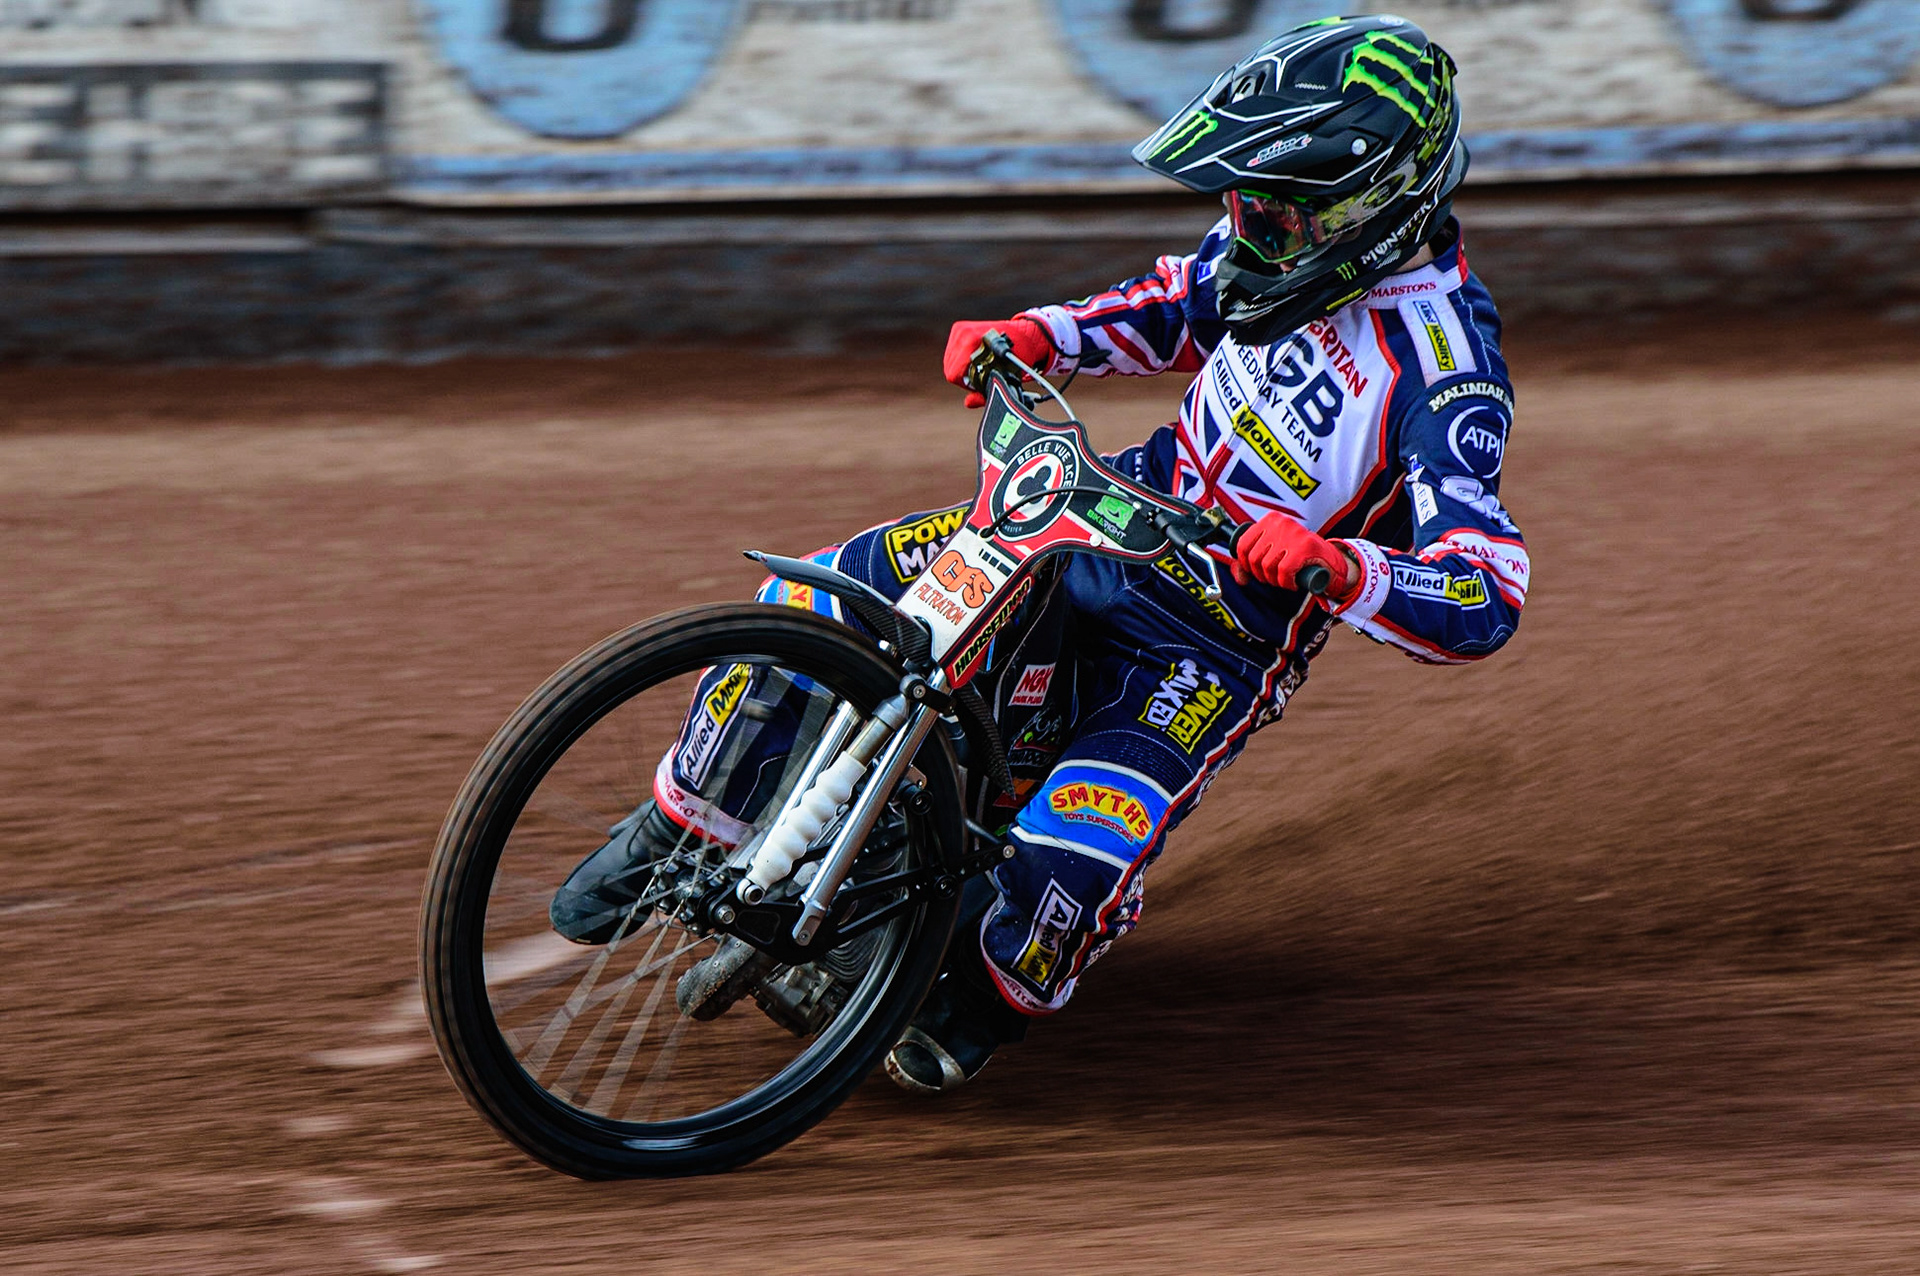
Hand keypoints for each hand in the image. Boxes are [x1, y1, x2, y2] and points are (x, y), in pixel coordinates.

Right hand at [942, 317, 1052, 407]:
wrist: (1023, 334)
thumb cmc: (1018, 355)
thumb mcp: (1005, 376)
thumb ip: (986, 391)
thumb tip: (968, 403)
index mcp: (973, 341)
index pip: (954, 373)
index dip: (966, 385)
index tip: (979, 385)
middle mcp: (964, 333)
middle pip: (950, 368)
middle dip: (963, 378)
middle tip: (980, 378)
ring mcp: (960, 329)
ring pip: (949, 361)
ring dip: (961, 369)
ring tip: (978, 368)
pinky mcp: (958, 329)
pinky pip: (952, 353)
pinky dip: (960, 361)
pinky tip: (973, 360)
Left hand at [1230, 513, 1359, 601]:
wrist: (1332, 561)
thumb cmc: (1300, 556)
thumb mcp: (1274, 552)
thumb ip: (1252, 562)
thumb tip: (1240, 578)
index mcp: (1271, 519)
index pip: (1243, 544)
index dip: (1245, 563)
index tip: (1255, 571)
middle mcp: (1281, 523)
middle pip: (1254, 558)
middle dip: (1262, 575)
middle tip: (1274, 577)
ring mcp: (1293, 535)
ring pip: (1267, 566)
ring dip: (1275, 580)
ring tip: (1285, 578)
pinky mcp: (1303, 548)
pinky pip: (1283, 572)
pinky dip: (1286, 583)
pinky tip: (1293, 583)